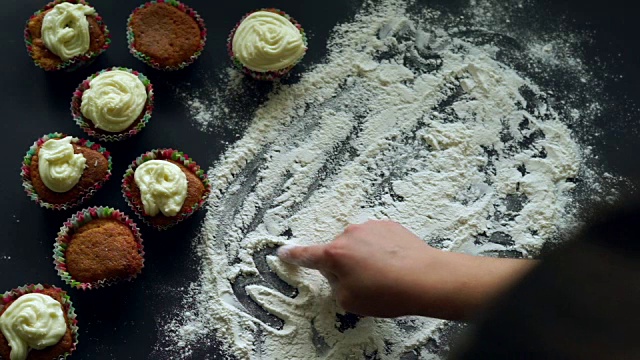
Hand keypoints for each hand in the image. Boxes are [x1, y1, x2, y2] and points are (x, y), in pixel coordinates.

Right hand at [277, 220, 535, 319]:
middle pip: (337, 252)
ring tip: (384, 274)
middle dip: (344, 265)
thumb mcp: (351, 300)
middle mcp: (349, 235)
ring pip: (358, 244)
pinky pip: (376, 238)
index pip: (306, 255)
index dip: (293, 255)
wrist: (425, 277)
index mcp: (335, 255)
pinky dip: (380, 249)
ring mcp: (370, 227)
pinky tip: (393, 263)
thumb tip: (340, 275)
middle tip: (363, 283)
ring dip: (364, 256)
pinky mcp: (388, 224)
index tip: (282, 251)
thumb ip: (336, 285)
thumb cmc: (388, 292)